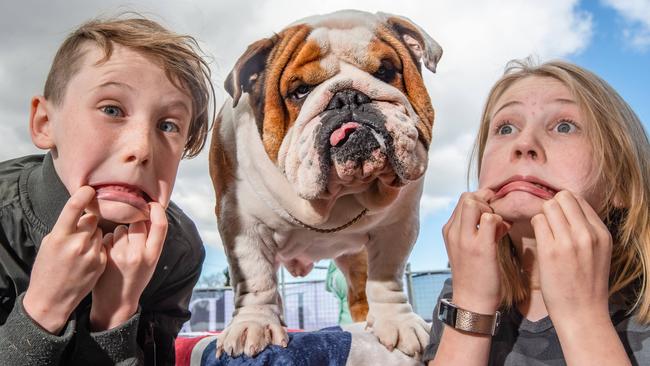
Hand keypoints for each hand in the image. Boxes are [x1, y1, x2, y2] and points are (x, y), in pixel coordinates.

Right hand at [23, 186, 106, 333]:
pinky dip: (98, 248)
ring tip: (81, 250)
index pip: (74, 207)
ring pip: (99, 232)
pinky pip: (103, 245)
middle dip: (88, 222)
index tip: (89, 189)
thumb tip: (81, 214)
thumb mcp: (49, 244)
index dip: (83, 195)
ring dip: (94, 236)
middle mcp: (77, 243)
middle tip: (79, 234)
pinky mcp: (101, 262)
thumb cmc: (47, 269)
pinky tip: (87, 260)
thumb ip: (66, 228)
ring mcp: (91, 254)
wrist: (52, 299)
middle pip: (92, 219)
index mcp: (59, 237)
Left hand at [89, 202, 166, 330]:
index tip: (152, 204)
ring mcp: (120, 254)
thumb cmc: (136, 279)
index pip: (161, 225)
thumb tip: (148, 214)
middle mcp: (138, 254)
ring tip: (120, 250)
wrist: (116, 302)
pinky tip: (109, 254)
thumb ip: (151, 241)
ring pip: (121, 228)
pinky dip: (108, 241)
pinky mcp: (104, 255)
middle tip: (132, 240)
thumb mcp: (151, 262)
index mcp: (153, 255)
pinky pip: (107, 236)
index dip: (157, 210)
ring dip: (120, 234)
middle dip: (134, 225)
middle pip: (138, 223)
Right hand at [442, 189, 509, 313]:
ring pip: (474, 203)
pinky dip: (500, 222)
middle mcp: (453, 232)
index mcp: (449, 231)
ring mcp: (465, 239)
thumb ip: (473, 229)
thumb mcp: (466, 248)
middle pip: (466, 197)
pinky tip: (503, 234)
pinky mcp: (480, 247)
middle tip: (496, 218)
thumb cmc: (474, 275)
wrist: (471, 300)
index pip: (462, 200)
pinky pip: (490, 218)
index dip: (480, 201)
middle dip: (485, 201)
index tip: (491, 213)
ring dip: (491, 210)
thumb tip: (491, 213)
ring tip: (499, 227)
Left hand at [532, 190, 611, 324]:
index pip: (579, 200)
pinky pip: (537, 221)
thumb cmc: (586, 283)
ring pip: (548, 206)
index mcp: (602, 233)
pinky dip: (535, 227)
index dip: (565, 206)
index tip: (559, 218)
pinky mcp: (550, 250)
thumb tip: (568, 209)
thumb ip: (587, 230)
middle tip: (550, 225)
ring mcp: (569, 241)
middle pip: (562, 198)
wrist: (582, 312)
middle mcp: (587, 234)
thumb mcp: (598, 252)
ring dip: (542, 217)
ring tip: (545, 234)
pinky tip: (539, 241)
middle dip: (552, 207)